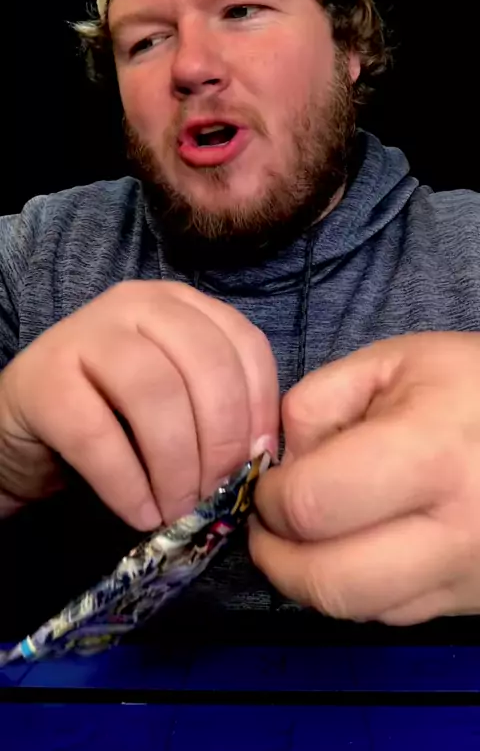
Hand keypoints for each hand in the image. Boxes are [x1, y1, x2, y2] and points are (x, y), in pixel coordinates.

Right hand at [0, 281, 278, 528]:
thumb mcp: (175, 395)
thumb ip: (217, 407)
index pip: (244, 343)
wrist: (26, 420)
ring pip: (155, 394)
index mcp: (179, 304)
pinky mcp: (44, 379)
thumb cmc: (113, 411)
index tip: (259, 462)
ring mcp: (86, 334)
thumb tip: (262, 457)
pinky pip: (98, 435)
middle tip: (218, 495)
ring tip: (179, 509)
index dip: (260, 407)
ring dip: (177, 466)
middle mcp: (136, 304)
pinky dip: (128, 484)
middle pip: (205, 367)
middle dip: (221, 442)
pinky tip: (141, 514)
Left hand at [250, 332, 479, 624]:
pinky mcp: (474, 603)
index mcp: (429, 455)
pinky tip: (360, 547)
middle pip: (329, 582)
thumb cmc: (474, 384)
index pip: (312, 506)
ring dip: (312, 578)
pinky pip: (394, 613)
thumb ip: (317, 403)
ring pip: (357, 610)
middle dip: (276, 557)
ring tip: (308, 536)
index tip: (270, 482)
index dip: (270, 498)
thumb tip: (279, 466)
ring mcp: (468, 579)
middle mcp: (454, 532)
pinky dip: (358, 587)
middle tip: (269, 526)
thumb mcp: (392, 361)